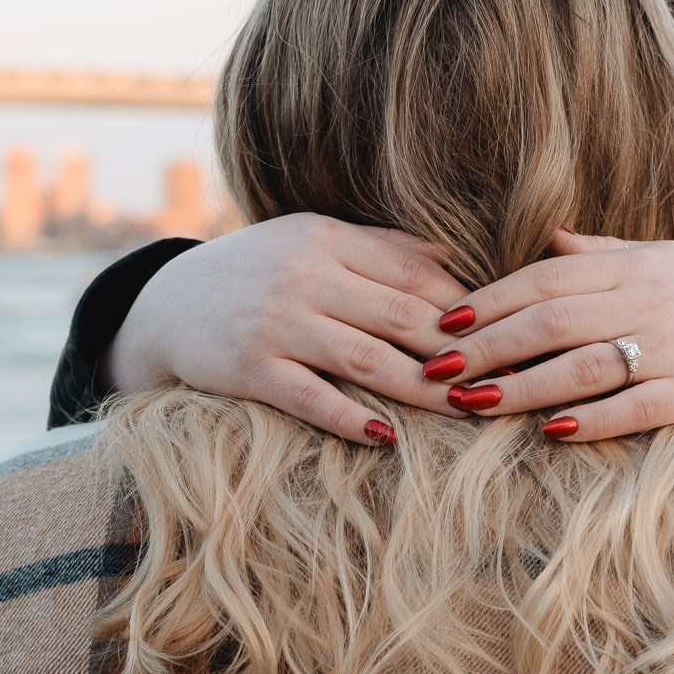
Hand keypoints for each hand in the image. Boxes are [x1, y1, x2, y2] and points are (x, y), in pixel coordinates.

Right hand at [106, 213, 473, 442]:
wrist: (163, 304)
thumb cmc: (258, 272)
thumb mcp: (311, 242)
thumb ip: (378, 249)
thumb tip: (455, 257)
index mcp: (326, 238)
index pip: (414, 272)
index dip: (468, 305)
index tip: (510, 331)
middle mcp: (303, 275)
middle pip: (399, 314)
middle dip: (459, 349)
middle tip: (505, 376)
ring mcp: (274, 323)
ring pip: (365, 357)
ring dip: (422, 388)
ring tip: (466, 409)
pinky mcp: (247, 368)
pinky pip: (308, 396)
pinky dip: (348, 417)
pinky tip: (385, 436)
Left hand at [425, 229, 673, 460]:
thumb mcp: (669, 263)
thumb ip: (605, 255)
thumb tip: (546, 239)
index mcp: (640, 264)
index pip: (548, 277)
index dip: (492, 298)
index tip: (444, 321)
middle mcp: (654, 299)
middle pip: (554, 319)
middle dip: (489, 345)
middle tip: (438, 370)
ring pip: (583, 365)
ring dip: (522, 386)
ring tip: (473, 404)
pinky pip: (634, 407)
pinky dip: (590, 419)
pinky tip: (550, 432)